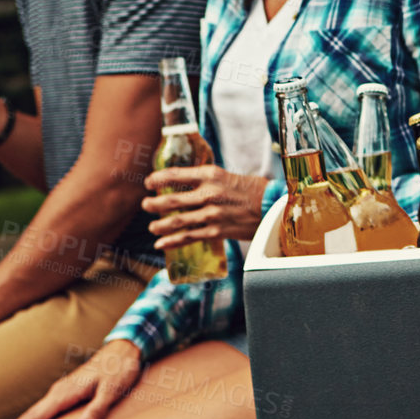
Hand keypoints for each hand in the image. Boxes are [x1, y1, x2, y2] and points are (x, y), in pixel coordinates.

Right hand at [0, 339, 143, 418]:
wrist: (125, 349)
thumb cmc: (120, 369)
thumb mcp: (113, 390)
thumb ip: (97, 410)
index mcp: (64, 393)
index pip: (33, 418)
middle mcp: (58, 393)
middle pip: (27, 417)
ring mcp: (61, 393)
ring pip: (34, 414)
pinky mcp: (67, 393)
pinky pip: (44, 411)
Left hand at [144, 164, 267, 246]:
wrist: (273, 207)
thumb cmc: (253, 190)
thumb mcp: (228, 176)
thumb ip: (207, 180)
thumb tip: (185, 185)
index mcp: (211, 174)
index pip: (175, 175)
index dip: (157, 179)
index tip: (149, 182)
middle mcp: (209, 193)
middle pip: (171, 200)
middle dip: (153, 204)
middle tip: (146, 205)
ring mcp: (212, 213)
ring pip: (176, 221)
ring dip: (160, 225)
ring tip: (152, 226)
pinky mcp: (217, 230)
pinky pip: (189, 237)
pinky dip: (172, 241)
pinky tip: (161, 244)